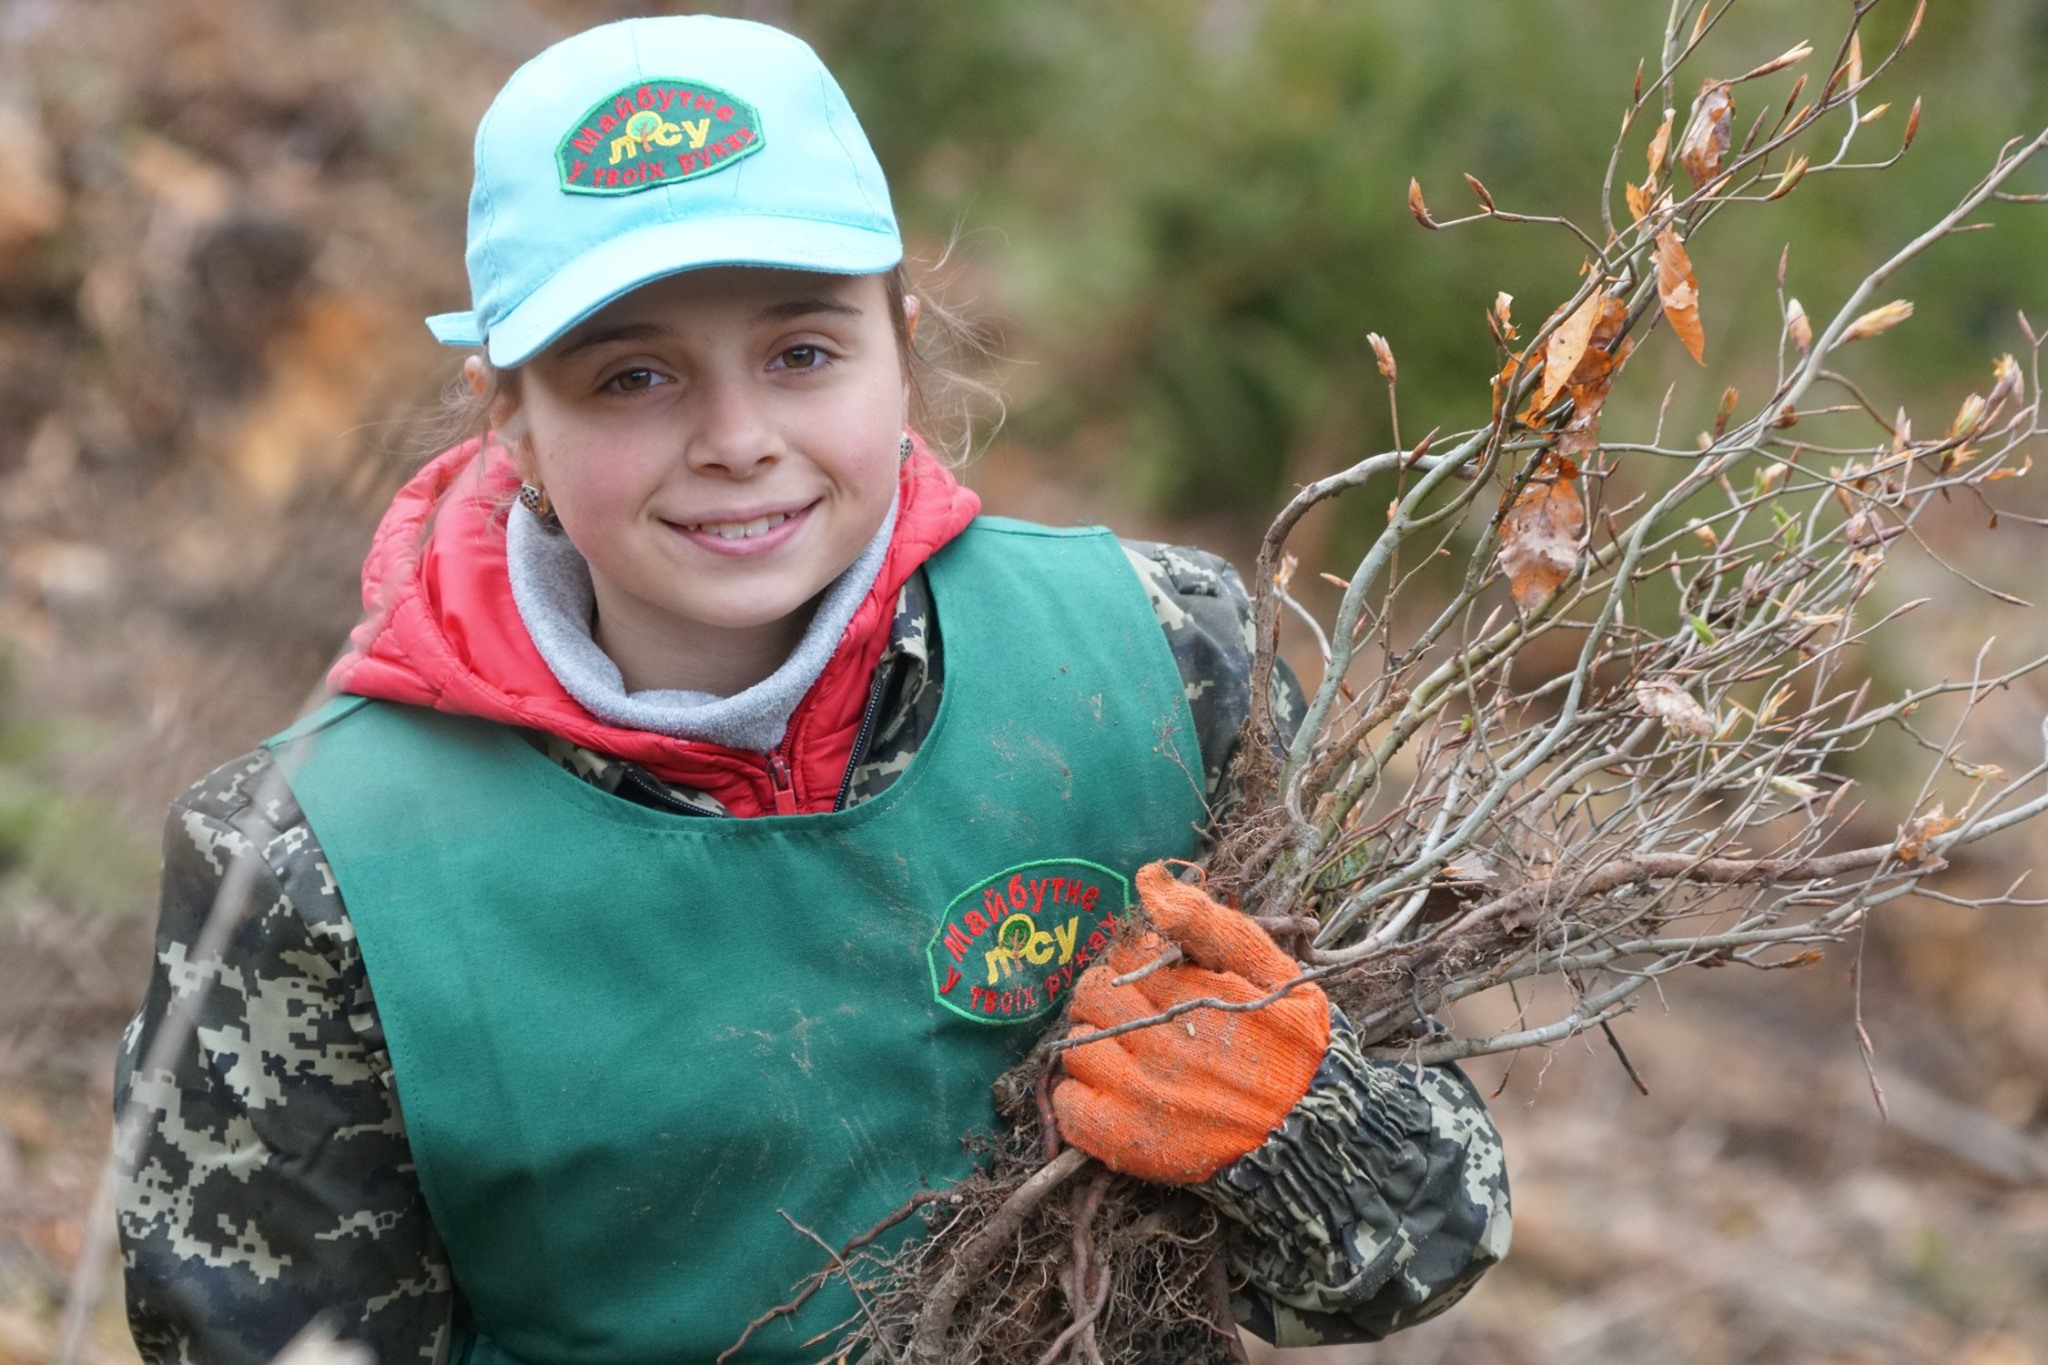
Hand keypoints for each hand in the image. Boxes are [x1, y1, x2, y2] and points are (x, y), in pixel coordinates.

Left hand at [1050, 861, 1328, 1183]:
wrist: (1316, 1133)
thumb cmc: (1296, 1047)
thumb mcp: (1272, 970)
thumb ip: (1208, 923)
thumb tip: (1147, 878)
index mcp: (1193, 993)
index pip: (1127, 954)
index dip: (1138, 963)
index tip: (1159, 982)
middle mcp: (1162, 1040)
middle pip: (1093, 995)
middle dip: (1109, 997)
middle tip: (1136, 1015)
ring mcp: (1141, 1093)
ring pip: (1077, 1047)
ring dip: (1094, 1045)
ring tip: (1127, 1056)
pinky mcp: (1127, 1141)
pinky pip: (1068, 1107)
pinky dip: (1076, 1097)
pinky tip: (1107, 1093)